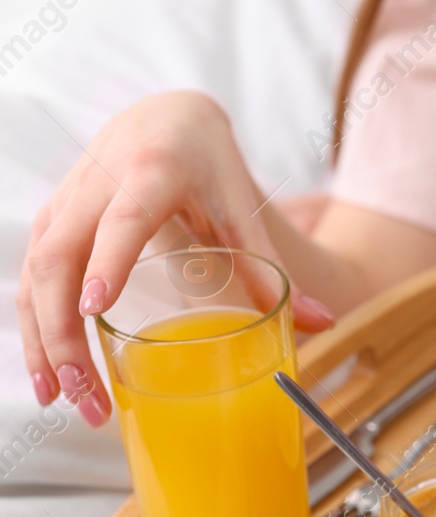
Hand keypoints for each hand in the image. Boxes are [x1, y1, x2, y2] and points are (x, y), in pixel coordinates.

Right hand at [16, 91, 333, 425]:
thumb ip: (272, 267)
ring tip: (58, 397)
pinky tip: (47, 374)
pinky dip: (33, 327)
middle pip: (63, 257)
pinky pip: (32, 276)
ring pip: (37, 272)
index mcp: (153, 171)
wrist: (165, 119)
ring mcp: (66, 202)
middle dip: (64, 330)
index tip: (95, 305)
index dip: (109, 259)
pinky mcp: (51, 220)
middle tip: (84, 389)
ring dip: (41, 339)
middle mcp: (98, 183)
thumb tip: (322, 322)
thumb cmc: (208, 165)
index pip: (125, 218)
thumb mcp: (242, 208)